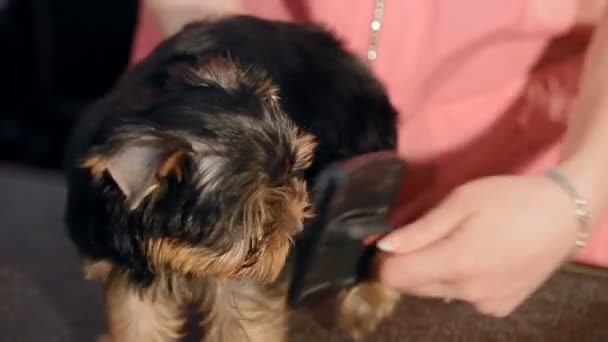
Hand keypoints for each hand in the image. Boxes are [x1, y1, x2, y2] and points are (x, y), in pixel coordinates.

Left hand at [375, 174, 584, 316]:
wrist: (565, 215)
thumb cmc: (510, 199)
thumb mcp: (462, 201)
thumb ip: (420, 229)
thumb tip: (384, 248)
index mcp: (456, 263)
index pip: (395, 278)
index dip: (384, 260)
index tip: (388, 242)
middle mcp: (468, 292)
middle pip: (413, 286)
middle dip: (409, 263)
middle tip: (429, 235)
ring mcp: (486, 304)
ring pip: (436, 292)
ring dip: (434, 272)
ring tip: (459, 242)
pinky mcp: (500, 308)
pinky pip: (462, 297)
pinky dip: (459, 281)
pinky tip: (479, 257)